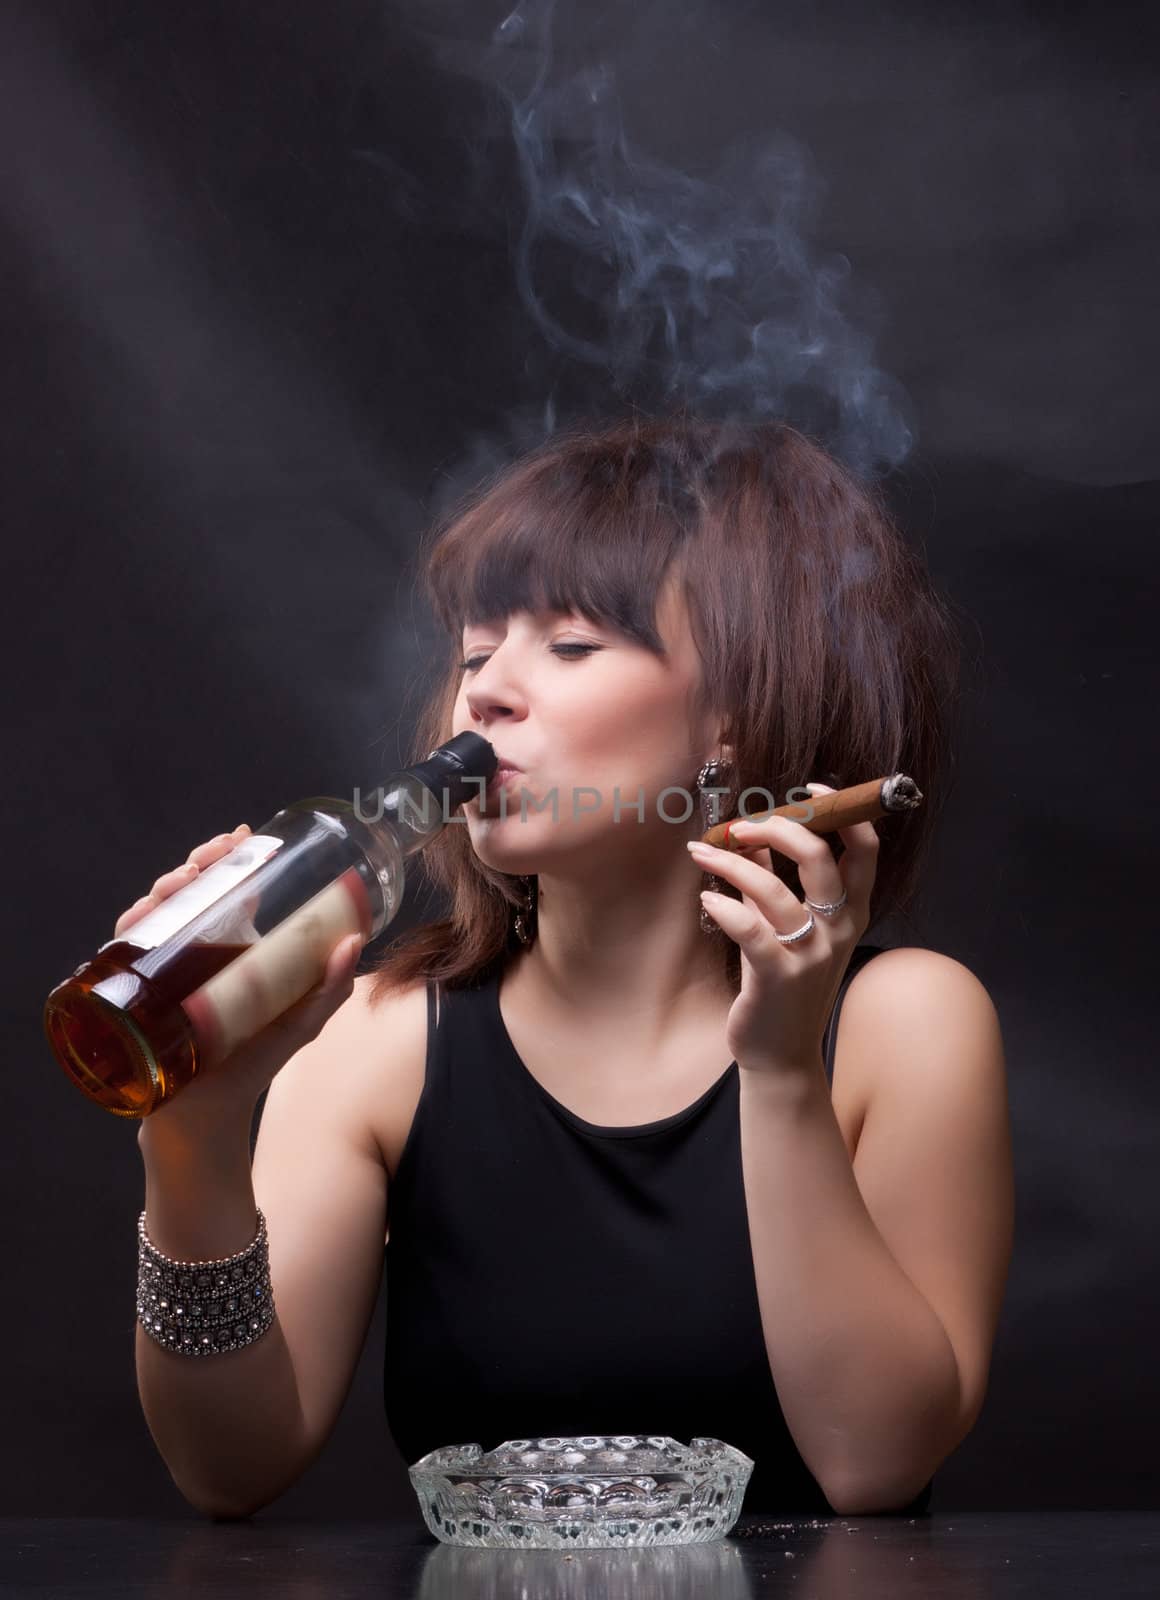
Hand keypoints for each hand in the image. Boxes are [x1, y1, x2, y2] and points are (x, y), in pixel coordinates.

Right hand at [119, 825, 363, 1133]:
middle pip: (190, 893)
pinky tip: (143, 917)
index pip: (228, 889)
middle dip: (196, 864)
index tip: (243, 836)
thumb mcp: (301, 1022)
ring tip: (183, 879)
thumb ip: (331, 987)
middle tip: (211, 855)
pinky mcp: (136, 994)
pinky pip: (126, 952)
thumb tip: (356, 940)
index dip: (230, 857)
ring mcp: (162, 971)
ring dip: (165, 888)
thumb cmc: (252, 1066)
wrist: (207, 1120)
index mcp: (232, 948)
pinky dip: (132, 927)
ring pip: (156, 914)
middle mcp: (194, 953)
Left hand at [687, 782, 876, 1077]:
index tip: (810, 791)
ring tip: (702, 852)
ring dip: (732, 863)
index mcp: (850, 912)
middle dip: (779, 828)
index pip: (864, 850)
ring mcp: (810, 955)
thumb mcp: (786, 926)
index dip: (841, 812)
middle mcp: (838, 930)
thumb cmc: (781, 982)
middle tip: (742, 824)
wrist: (780, 1053)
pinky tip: (707, 899)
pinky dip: (724, 907)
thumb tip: (757, 835)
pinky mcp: (777, 977)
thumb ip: (777, 881)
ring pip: (774, 891)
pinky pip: (749, 929)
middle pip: (820, 859)